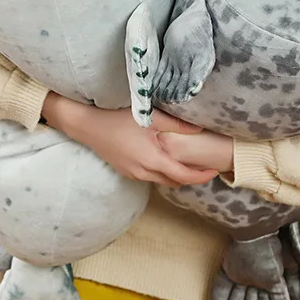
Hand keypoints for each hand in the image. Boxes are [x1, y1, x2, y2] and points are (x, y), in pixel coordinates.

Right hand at [41, 93, 218, 187]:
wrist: (86, 125)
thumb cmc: (117, 118)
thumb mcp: (150, 117)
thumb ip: (176, 125)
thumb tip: (199, 129)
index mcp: (153, 160)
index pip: (184, 176)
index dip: (201, 176)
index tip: (214, 170)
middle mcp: (144, 172)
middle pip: (174, 182)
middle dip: (191, 176)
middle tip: (203, 164)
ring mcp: (133, 173)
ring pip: (161, 180)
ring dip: (175, 175)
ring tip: (186, 160)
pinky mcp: (125, 170)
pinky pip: (149, 176)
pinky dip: (161, 171)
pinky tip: (163, 157)